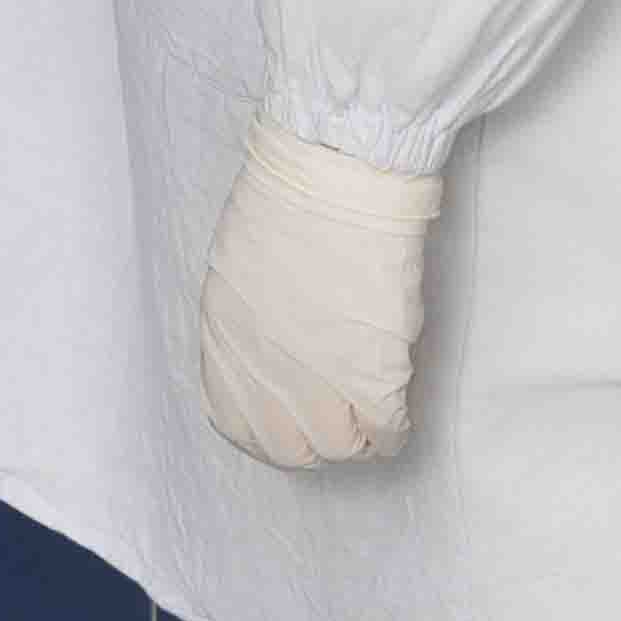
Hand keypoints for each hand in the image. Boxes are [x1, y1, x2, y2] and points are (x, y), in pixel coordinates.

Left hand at [194, 122, 442, 468]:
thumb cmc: (289, 197)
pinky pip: (385, 432)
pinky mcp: (371, 372)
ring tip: (370, 416)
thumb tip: (274, 349)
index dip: (268, 431)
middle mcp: (261, 367)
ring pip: (336, 447)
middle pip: (285, 447)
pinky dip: (393, 431)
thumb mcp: (239, 265)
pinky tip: (397, 412)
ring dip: (356, 440)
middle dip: (314, 443)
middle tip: (340, 423)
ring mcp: (316, 376)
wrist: (335, 173)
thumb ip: (250, 319)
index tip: (293, 423)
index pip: (234, 422)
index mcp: (223, 337)